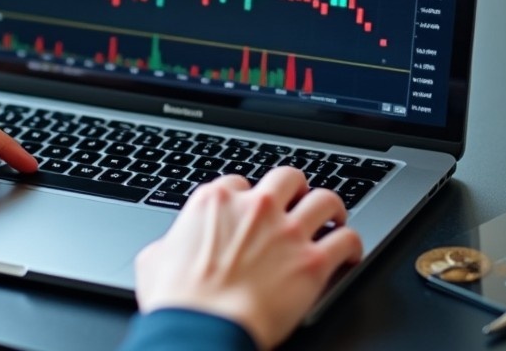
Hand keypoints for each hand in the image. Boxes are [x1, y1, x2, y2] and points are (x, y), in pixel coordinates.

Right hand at [134, 167, 362, 350]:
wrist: (202, 329)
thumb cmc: (178, 301)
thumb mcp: (154, 260)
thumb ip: (170, 243)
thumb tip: (170, 248)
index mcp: (215, 202)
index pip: (239, 183)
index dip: (248, 197)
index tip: (251, 210)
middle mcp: (255, 208)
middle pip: (288, 177)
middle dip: (294, 189)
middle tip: (297, 203)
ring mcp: (287, 232)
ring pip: (325, 199)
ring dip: (331, 208)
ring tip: (333, 218)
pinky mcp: (312, 262)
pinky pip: (346, 239)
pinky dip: (351, 244)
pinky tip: (349, 252)